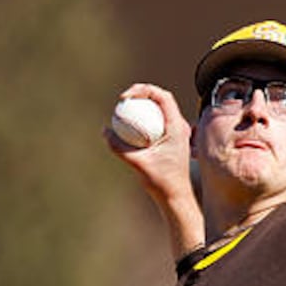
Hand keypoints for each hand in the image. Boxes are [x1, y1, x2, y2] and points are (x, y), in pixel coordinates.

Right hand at [105, 83, 204, 258]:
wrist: (175, 196)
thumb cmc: (162, 182)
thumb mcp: (138, 163)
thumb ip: (119, 146)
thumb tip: (105, 130)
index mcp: (178, 127)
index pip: (163, 96)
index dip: (143, 89)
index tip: (125, 97)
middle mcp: (180, 127)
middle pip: (161, 99)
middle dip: (141, 93)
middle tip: (122, 100)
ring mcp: (176, 133)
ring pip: (158, 111)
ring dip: (141, 106)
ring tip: (122, 111)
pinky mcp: (170, 140)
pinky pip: (155, 124)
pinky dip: (141, 121)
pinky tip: (126, 129)